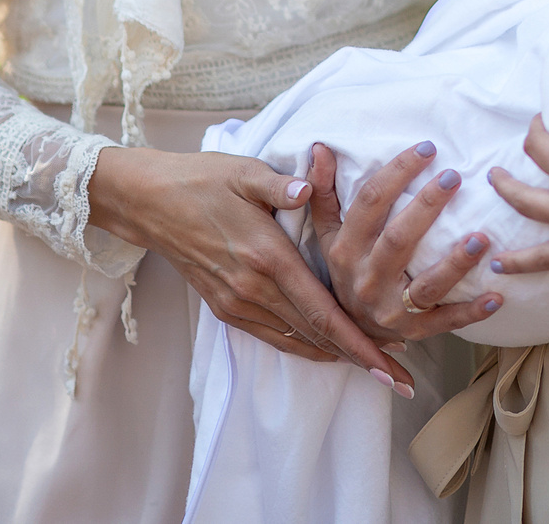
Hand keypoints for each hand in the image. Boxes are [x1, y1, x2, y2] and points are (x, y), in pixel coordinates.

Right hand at [85, 146, 409, 392]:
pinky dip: (302, 347)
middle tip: (398, 377)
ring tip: (373, 368)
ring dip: (334, 356)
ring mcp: (236, 302)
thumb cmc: (203, 179)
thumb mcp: (245, 171)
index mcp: (266, 257)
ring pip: (295, 340)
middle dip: (359, 358)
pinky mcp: (224, 308)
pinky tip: (325, 352)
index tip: (388, 364)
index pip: (322, 311)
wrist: (150, 202)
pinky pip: (271, 337)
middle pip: (316, 335)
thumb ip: (281, 185)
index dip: (358, 342)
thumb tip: (309, 188)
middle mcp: (252, 289)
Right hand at [311, 141, 503, 343]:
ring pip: (425, 285)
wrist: (348, 332)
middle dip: (427, 206)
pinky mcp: (414, 331)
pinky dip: (471, 311)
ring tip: (482, 238)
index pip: (370, 202)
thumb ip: (323, 193)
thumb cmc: (347, 270)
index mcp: (347, 249)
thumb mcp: (328, 234)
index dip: (397, 171)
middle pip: (398, 239)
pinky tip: (496, 297)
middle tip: (454, 176)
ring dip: (455, 264)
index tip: (427, 148)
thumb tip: (321, 148)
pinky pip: (445, 322)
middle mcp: (366, 278)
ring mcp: (390, 308)